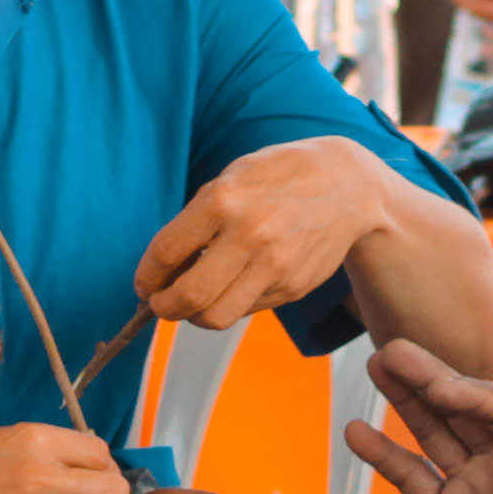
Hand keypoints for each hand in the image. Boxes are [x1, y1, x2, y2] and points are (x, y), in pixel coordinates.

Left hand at [136, 139, 396, 333]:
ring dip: (194, 316)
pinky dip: (230, 305)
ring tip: (193, 301)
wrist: (349, 185)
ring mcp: (274, 266)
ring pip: (215, 317)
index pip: (164, 254)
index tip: (144, 284)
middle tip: (160, 303)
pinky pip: (245, 311)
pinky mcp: (292, 287)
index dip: (145, 277)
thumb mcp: (234, 177)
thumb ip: (198, 219)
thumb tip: (165, 267)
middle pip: (188, 297)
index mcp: (223, 200)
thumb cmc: (281, 176)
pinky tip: (232, 286)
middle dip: (163, 307)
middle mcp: (248, 235)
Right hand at [354, 342, 492, 493]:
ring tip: (374, 365)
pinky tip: (356, 432)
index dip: (471, 395)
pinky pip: (411, 477)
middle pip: (462, 408)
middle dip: (429, 379)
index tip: (437, 384)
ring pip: (433, 431)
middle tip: (393, 349)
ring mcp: (472, 485)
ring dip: (405, 399)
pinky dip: (384, 455)